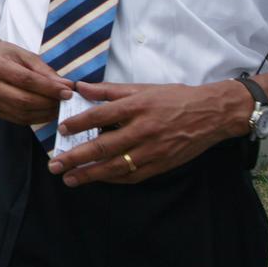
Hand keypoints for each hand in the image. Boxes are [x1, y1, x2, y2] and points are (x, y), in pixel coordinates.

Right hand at [0, 37, 73, 124]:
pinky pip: (18, 119)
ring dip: (45, 113)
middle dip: (49, 102)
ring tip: (59, 107)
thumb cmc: (7, 55)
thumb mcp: (26, 55)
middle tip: (65, 101)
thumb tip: (66, 86)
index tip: (68, 91)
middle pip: (24, 100)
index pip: (26, 80)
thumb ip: (46, 71)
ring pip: (22, 113)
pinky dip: (36, 118)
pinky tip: (47, 112)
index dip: (49, 88)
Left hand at [47, 80, 246, 186]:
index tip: (61, 130)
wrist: (212, 114)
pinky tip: (98, 180)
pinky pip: (132, 175)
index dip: (79, 123)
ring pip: (115, 166)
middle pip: (103, 146)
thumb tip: (81, 87)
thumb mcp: (142, 88)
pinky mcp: (162, 164)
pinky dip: (113, 179)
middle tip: (55, 165)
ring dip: (90, 174)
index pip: (101, 116)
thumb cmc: (174, 98)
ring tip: (70, 179)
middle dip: (76, 158)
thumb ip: (110, 90)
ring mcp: (153, 150)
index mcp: (137, 106)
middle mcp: (143, 129)